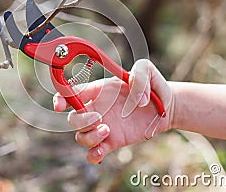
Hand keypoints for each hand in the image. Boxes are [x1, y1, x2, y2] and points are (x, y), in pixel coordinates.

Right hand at [53, 59, 173, 163]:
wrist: (165, 107)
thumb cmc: (153, 85)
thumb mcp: (147, 70)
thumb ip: (139, 75)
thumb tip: (138, 100)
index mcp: (99, 90)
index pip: (72, 93)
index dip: (61, 98)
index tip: (60, 105)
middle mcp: (96, 108)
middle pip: (73, 118)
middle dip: (81, 120)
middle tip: (100, 119)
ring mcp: (102, 126)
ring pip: (80, 136)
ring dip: (89, 137)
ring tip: (108, 130)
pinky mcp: (112, 141)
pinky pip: (93, 153)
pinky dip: (93, 155)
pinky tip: (101, 151)